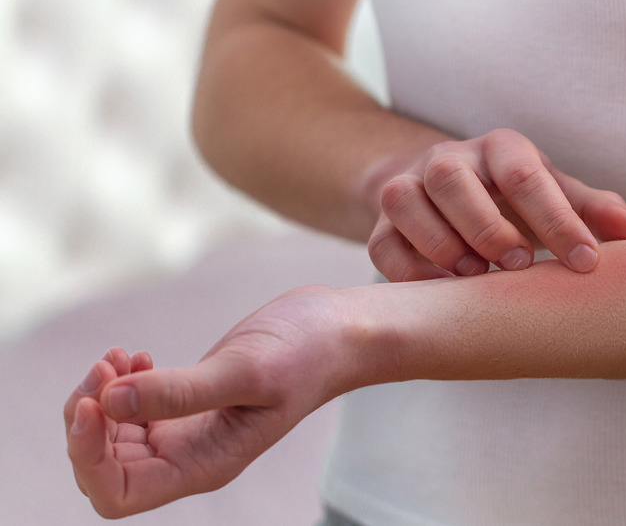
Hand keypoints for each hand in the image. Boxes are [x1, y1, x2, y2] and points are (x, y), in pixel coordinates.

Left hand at [64, 286, 352, 517]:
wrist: (336, 333)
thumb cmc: (305, 355)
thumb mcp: (245, 372)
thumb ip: (179, 392)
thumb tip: (108, 402)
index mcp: (203, 466)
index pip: (118, 493)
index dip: (88, 457)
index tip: (92, 402)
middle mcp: (189, 457)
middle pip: (104, 468)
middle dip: (87, 420)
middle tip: (106, 365)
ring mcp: (185, 431)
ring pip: (110, 436)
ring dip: (100, 396)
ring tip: (119, 355)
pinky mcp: (187, 403)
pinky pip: (130, 410)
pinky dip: (118, 383)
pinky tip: (137, 354)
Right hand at [367, 128, 625, 280]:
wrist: (439, 185)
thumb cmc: (511, 195)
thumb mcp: (551, 192)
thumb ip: (589, 209)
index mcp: (498, 150)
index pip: (526, 175)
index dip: (559, 219)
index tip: (587, 262)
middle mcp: (447, 160)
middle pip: (451, 178)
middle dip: (485, 224)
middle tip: (520, 264)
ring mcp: (406, 188)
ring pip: (404, 202)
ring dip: (439, 242)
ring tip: (476, 277)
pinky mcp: (380, 226)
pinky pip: (381, 244)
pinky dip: (407, 271)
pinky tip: (442, 294)